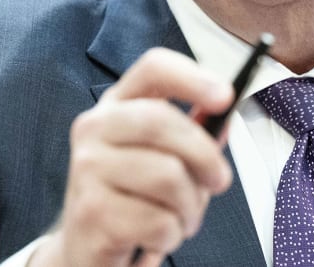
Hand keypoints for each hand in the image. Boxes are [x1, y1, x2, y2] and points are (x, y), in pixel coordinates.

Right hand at [32, 48, 234, 266]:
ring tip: (181, 217)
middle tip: (219, 181)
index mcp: (117, 105)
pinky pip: (159, 221)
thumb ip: (195, 134)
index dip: (193, 77)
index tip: (225, 97)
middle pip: (164, 122)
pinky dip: (172, 235)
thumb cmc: (135, 194)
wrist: (88, 246)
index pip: (153, 68)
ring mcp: (87, 168)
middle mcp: (95, 128)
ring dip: (190, 207)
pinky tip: (156, 237)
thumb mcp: (164, 156)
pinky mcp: (91, 212)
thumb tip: (224, 117)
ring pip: (168, 177)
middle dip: (205, 156)